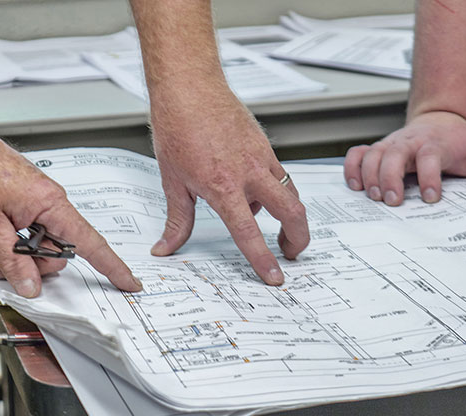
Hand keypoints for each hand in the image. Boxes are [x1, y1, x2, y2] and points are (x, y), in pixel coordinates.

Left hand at [0, 120, 141, 297]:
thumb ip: (12, 260)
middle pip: (60, 251)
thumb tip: (31, 284)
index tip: (129, 282)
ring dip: (18, 255)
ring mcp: (37, 200)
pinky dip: (14, 242)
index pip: (91, 243)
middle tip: (3, 264)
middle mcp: (50, 201)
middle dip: (33, 265)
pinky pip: (31, 230)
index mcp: (51, 204)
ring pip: (42, 244)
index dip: (113, 267)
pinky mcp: (25, 200)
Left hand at [149, 92, 309, 285]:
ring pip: (291, 193)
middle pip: (292, 212)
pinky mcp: (265, 146)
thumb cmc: (178, 126)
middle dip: (299, 238)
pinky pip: (280, 175)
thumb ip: (177, 220)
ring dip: (289, 215)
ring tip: (275, 227)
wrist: (188, 87)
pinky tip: (256, 192)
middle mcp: (249, 173)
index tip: (275, 277)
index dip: (263, 259)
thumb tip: (166, 247)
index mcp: (223, 187)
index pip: (249, 232)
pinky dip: (274, 191)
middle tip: (292, 252)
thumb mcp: (172, 180)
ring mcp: (261, 158)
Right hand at [344, 111, 465, 205]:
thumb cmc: (458, 142)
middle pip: (393, 154)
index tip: (431, 197)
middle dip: (390, 177)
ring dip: (369, 176)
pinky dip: (351, 168)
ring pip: (372, 155)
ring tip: (375, 197)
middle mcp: (408, 143)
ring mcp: (390, 145)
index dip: (429, 176)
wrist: (440, 120)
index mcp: (435, 144)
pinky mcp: (377, 150)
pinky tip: (355, 187)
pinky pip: (357, 155)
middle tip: (392, 201)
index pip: (430, 157)